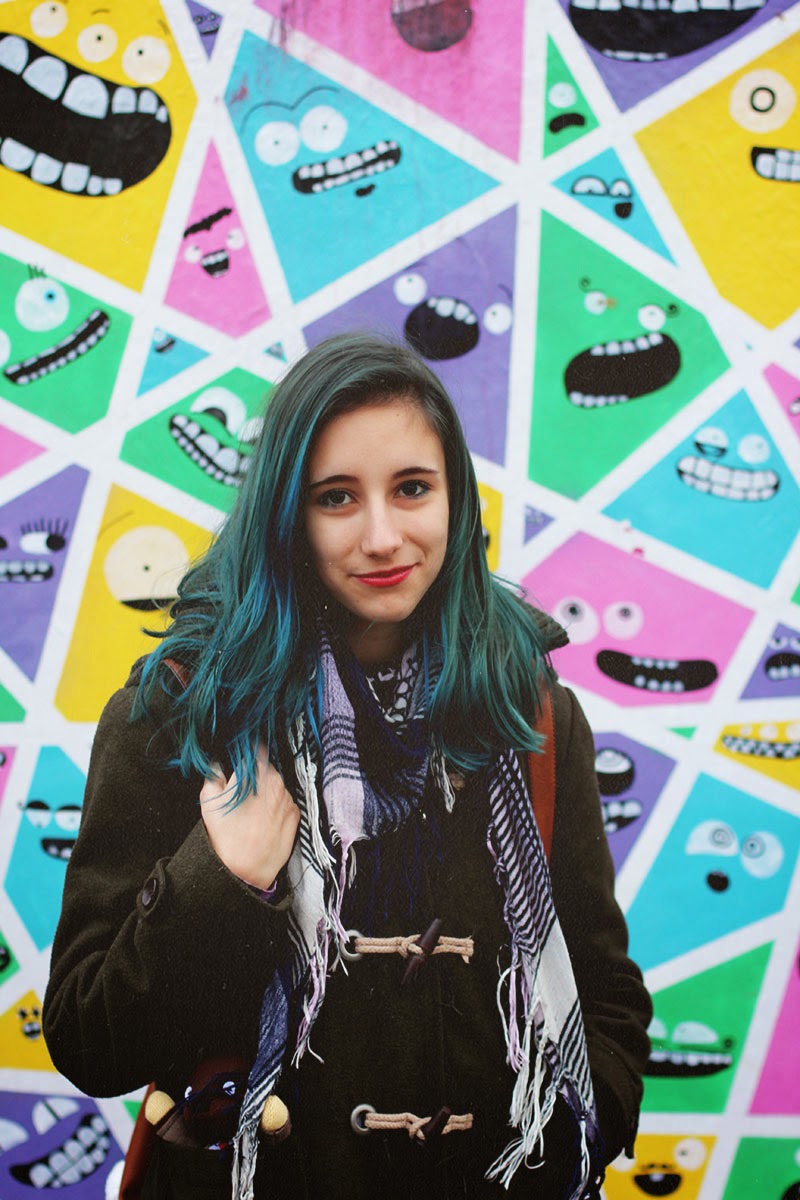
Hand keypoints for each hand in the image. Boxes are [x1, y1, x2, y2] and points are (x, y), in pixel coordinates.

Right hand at [199, 744, 299, 890]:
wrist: (246, 869)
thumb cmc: (226, 838)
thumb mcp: (209, 803)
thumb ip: (213, 777)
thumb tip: (216, 767)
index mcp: (254, 774)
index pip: (255, 751)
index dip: (247, 755)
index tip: (242, 762)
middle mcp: (275, 782)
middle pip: (267, 769)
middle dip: (256, 777)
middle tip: (243, 793)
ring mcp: (288, 798)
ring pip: (277, 786)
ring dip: (267, 792)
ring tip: (252, 812)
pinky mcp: (295, 814)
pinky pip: (285, 802)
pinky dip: (277, 807)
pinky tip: (264, 821)